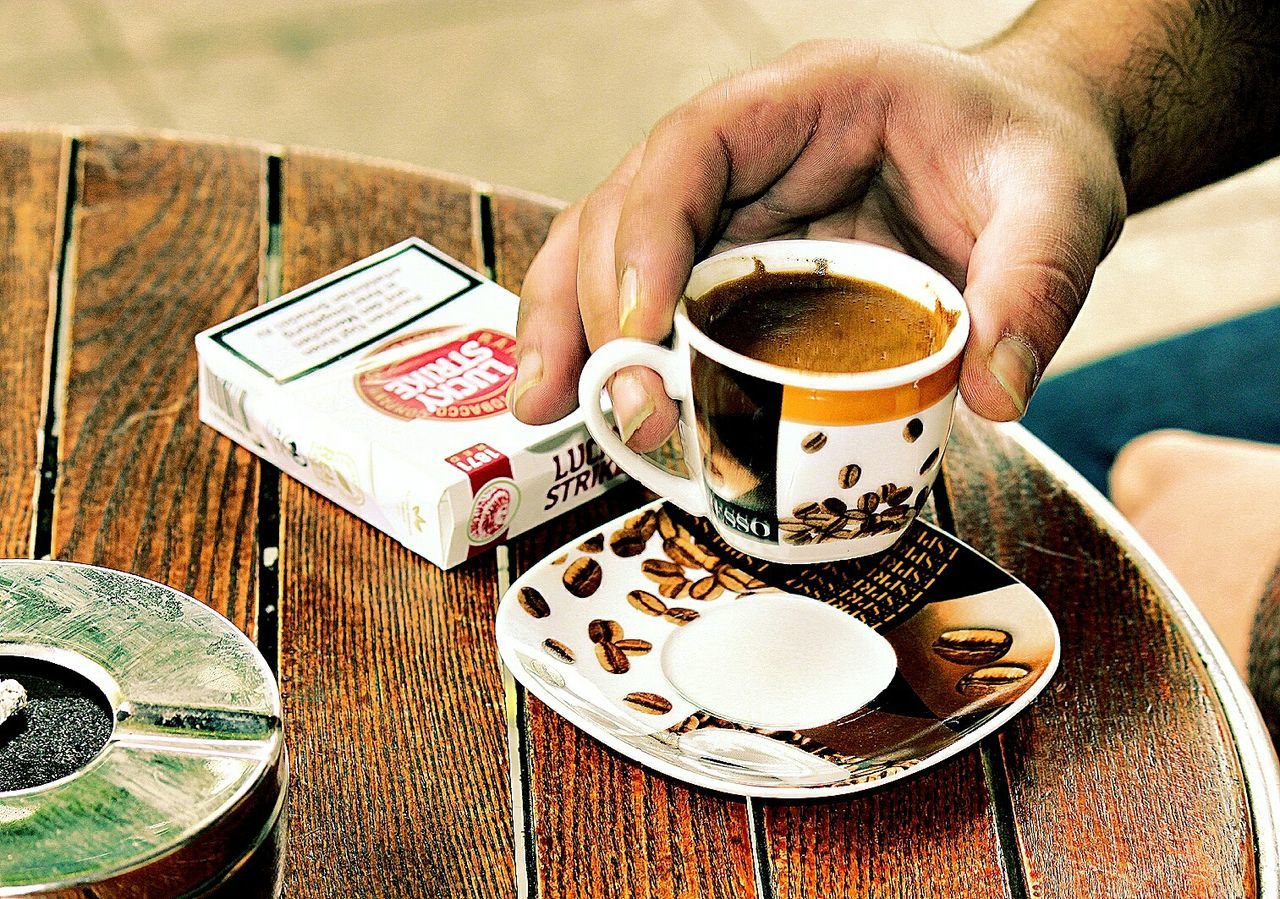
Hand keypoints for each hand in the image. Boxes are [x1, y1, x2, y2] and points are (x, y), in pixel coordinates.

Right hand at [510, 39, 1126, 449]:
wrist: (1025, 155)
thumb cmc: (1028, 154)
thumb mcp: (1058, 202)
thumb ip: (1036, 285)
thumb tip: (991, 392)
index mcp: (810, 101)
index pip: (695, 146)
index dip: (651, 230)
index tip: (642, 324)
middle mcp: (748, 153)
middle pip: (627, 207)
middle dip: (592, 304)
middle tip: (605, 403)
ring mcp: (732, 211)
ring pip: (610, 251)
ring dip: (568, 330)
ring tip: (544, 409)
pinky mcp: (735, 269)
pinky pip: (650, 299)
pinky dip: (608, 349)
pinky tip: (582, 407)